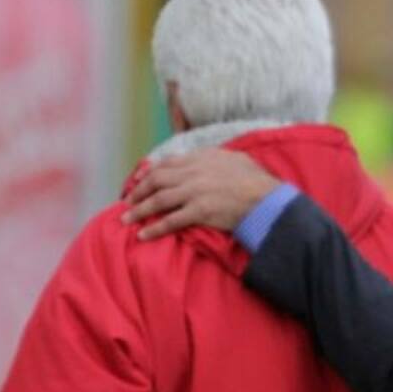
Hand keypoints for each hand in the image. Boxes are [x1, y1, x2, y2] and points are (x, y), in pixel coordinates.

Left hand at [120, 148, 279, 239]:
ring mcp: (195, 192)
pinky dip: (155, 227)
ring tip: (126, 218)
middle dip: (138, 191)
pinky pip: (171, 221)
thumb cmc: (256, 180)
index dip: (148, 172)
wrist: (266, 198)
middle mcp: (193, 173)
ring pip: (158, 200)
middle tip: (127, 201)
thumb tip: (209, 157)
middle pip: (157, 180)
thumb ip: (216, 157)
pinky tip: (143, 234)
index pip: (167, 164)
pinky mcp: (199, 211)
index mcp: (201, 158)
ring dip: (139, 209)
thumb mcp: (234, 158)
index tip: (138, 180)